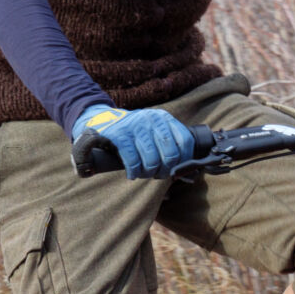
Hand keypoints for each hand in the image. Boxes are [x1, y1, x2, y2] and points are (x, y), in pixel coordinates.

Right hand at [71, 103, 195, 178]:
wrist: (103, 121)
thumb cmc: (136, 134)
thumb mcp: (155, 132)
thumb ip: (171, 147)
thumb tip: (191, 175)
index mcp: (164, 118)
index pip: (185, 141)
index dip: (184, 161)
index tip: (177, 169)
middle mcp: (151, 119)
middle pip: (170, 155)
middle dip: (165, 171)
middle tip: (158, 175)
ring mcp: (135, 126)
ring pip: (152, 161)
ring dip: (149, 174)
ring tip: (144, 174)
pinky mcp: (119, 135)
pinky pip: (133, 162)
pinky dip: (134, 173)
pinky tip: (132, 175)